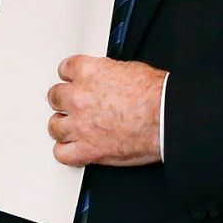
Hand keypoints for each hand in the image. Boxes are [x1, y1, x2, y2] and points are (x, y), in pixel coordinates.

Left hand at [46, 54, 165, 166]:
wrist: (168, 119)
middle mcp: (79, 97)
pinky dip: (66, 152)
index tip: (73, 81)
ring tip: (72, 129)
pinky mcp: (88, 149)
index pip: (65, 69)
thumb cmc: (158, 96)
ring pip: (54, 126)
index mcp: (90, 73)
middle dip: (64, 101)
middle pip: (55, 97)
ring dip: (63, 126)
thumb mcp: (131, 70)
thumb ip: (109, 75)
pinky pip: (62, 154)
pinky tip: (73, 149)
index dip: (71, 77)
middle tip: (74, 106)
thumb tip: (107, 81)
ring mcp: (80, 125)